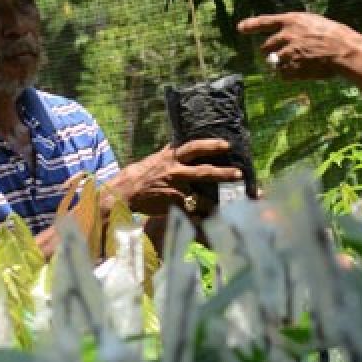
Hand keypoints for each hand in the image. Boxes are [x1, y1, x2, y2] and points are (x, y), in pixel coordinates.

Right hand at [109, 138, 242, 216]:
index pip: (193, 147)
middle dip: (221, 168)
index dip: (211, 145)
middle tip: (238, 170)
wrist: (124, 192)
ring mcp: (174, 187)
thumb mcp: (155, 159)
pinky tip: (214, 217)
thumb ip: (170, 154)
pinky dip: (202, 213)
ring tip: (234, 192)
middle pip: (202, 167)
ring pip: (200, 189)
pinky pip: (191, 208)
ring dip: (218, 189)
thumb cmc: (140, 175)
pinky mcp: (172, 202)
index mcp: (170, 157)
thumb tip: (179, 143)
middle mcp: (174, 170)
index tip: (227, 145)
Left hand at [237, 11, 361, 80]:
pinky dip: (289, 75)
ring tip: (298, 64)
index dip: (251, 25)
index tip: (240, 28)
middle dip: (271, 52)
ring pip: (273, 62)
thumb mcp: (314, 23)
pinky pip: (283, 75)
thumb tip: (285, 37)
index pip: (265, 21)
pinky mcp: (292, 69)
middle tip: (284, 54)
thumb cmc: (336, 36)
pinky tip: (301, 72)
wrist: (345, 51)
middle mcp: (286, 36)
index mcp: (292, 21)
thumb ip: (296, 29)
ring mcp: (288, 53)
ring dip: (281, 65)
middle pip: (265, 47)